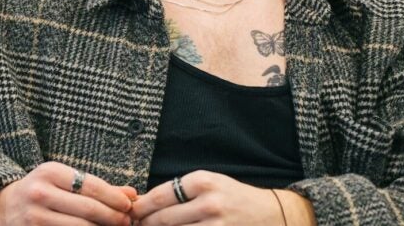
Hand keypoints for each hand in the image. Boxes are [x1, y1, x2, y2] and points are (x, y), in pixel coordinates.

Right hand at [0, 161, 133, 225]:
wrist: (4, 207)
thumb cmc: (42, 191)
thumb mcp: (64, 181)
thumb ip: (97, 187)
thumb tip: (132, 194)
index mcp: (49, 173)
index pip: (91, 186)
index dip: (114, 198)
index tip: (129, 206)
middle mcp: (39, 194)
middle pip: (88, 209)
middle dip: (113, 217)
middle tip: (127, 222)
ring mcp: (34, 218)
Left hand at [131, 171, 299, 224]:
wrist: (272, 214)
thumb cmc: (233, 196)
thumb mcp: (209, 183)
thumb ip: (180, 191)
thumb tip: (144, 202)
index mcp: (203, 182)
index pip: (161, 196)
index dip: (141, 207)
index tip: (131, 212)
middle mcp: (210, 203)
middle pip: (164, 219)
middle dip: (146, 224)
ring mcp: (217, 225)